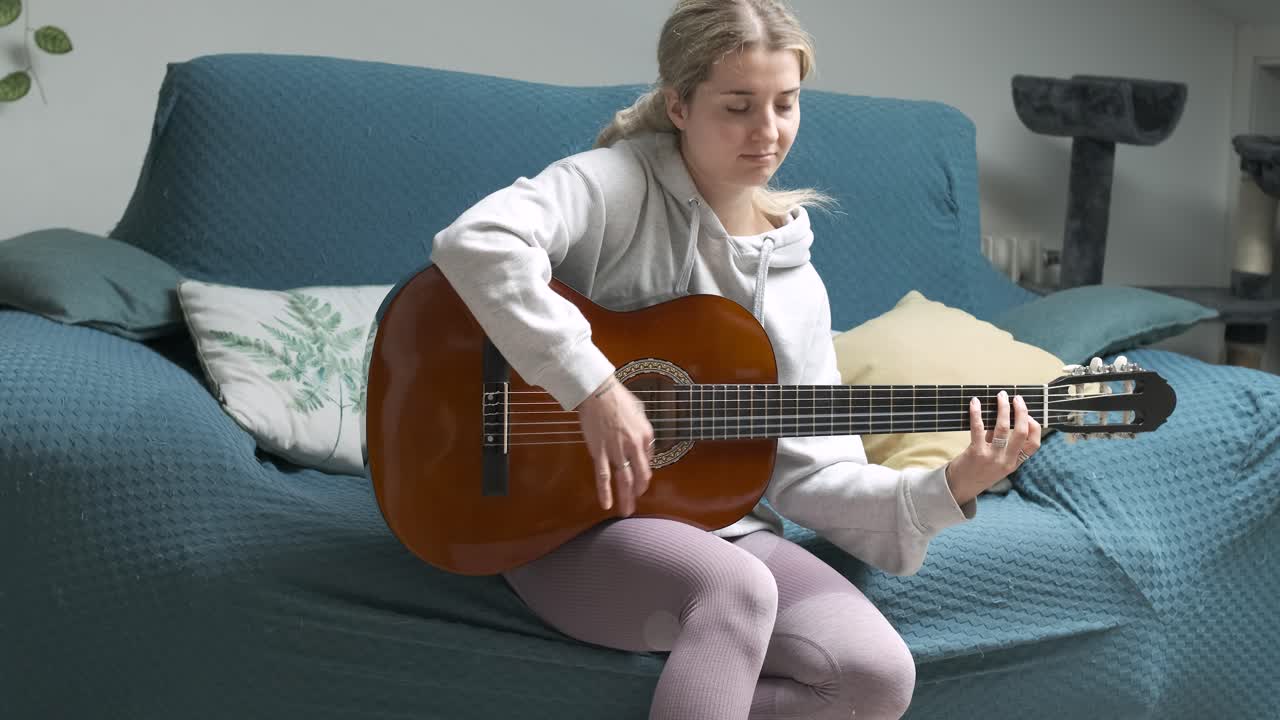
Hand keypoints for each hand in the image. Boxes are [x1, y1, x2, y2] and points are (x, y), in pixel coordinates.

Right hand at [575, 376, 654, 514]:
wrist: (598, 391)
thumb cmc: (618, 397)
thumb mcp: (640, 411)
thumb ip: (643, 430)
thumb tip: (644, 445)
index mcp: (646, 436)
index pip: (647, 462)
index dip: (643, 473)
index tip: (638, 478)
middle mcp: (634, 446)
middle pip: (639, 476)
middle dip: (638, 492)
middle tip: (635, 503)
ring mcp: (616, 451)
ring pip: (624, 480)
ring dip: (625, 498)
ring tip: (625, 512)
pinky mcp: (600, 452)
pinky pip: (604, 476)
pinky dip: (605, 492)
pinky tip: (606, 504)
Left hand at [945, 390, 1041, 505]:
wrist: (960, 488)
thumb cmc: (979, 470)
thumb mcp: (997, 460)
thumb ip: (1001, 441)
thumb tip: (1002, 415)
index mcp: (1015, 463)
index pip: (1034, 444)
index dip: (1035, 427)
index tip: (1029, 414)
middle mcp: (1006, 461)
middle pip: (1021, 432)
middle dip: (1021, 412)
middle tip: (1017, 398)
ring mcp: (992, 457)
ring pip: (1002, 428)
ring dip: (1002, 408)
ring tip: (1001, 396)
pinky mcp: (976, 453)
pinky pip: (978, 428)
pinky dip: (977, 413)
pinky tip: (975, 402)